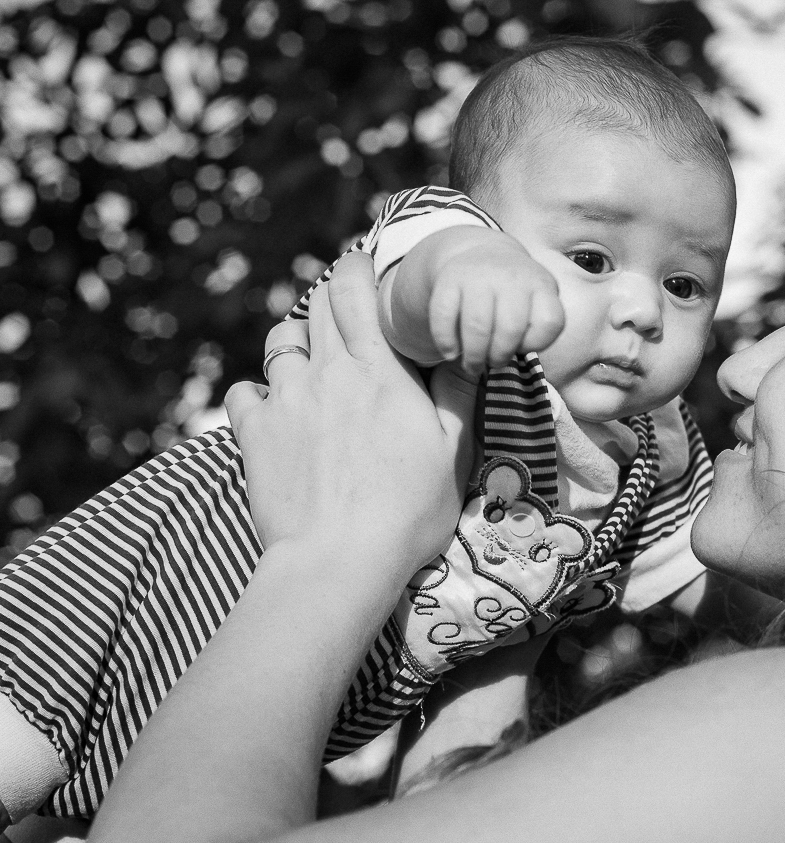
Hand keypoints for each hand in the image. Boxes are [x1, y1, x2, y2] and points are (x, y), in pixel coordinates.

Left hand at [225, 252, 478, 572]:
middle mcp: (326, 372)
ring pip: (279, 342)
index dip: (357, 268)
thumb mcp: (454, 452)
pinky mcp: (253, 434)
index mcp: (378, 370)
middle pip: (315, 306)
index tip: (364, 267)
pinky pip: (244, 393)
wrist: (338, 560)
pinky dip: (258, 393)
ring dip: (296, 343)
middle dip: (330, 300)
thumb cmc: (409, 510)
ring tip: (312, 365)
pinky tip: (274, 411)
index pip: (355, 289)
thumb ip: (457, 394)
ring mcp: (284, 401)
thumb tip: (466, 351)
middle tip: (348, 318)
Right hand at [379, 225, 563, 376]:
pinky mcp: (450, 278)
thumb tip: (514, 376)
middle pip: (511, 329)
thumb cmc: (513, 299)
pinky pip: (444, 317)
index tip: (523, 347)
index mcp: (542, 285)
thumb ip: (532, 334)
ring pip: (477, 326)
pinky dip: (446, 342)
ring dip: (473, 355)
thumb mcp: (533, 306)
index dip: (536, 343)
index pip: (550, 322)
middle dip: (500, 356)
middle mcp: (513, 275)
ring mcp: (480, 274)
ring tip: (472, 366)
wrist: (481, 256)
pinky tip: (450, 352)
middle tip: (493, 364)